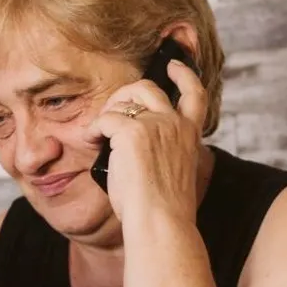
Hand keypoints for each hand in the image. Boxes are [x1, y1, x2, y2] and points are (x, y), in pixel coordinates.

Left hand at [87, 57, 208, 226]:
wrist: (160, 222)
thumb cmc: (162, 209)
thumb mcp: (170, 171)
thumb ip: (160, 148)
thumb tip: (126, 138)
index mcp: (190, 135)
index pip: (195, 93)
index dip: (184, 74)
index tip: (174, 64)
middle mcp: (175, 124)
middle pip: (148, 87)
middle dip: (124, 92)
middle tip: (110, 110)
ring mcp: (156, 124)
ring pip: (122, 102)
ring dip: (106, 115)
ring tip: (98, 137)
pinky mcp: (132, 132)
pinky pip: (104, 120)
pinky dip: (94, 130)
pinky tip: (92, 142)